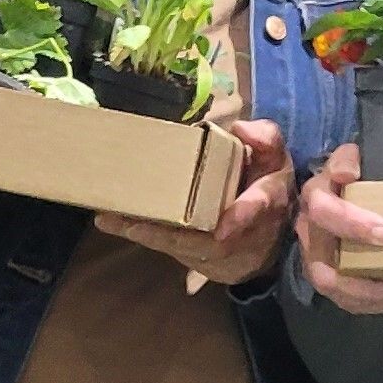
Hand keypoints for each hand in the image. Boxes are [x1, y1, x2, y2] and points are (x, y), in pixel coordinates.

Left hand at [99, 117, 296, 286]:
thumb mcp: (274, 161)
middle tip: (136, 224)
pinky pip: (166, 245)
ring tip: (112, 219)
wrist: (265, 238)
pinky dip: (139, 232)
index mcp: (265, 202)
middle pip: (207, 240)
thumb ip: (266, 140)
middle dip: (171, 234)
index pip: (257, 208)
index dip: (242, 217)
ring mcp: (215, 248)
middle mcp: (239, 232)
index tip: (223, 230)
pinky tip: (108, 220)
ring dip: (147, 233)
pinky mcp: (194, 255)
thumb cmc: (264, 187)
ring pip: (181, 245)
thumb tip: (242, 127)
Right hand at [291, 141, 382, 316]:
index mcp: (314, 201)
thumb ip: (346, 160)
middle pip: (325, 276)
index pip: (324, 214)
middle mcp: (310, 238)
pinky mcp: (335, 281)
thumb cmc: (351, 176)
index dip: (353, 225)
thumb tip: (348, 173)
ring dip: (382, 301)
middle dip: (368, 287)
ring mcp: (319, 264)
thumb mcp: (347, 160)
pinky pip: (355, 302)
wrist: (344, 192)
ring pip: (342, 295)